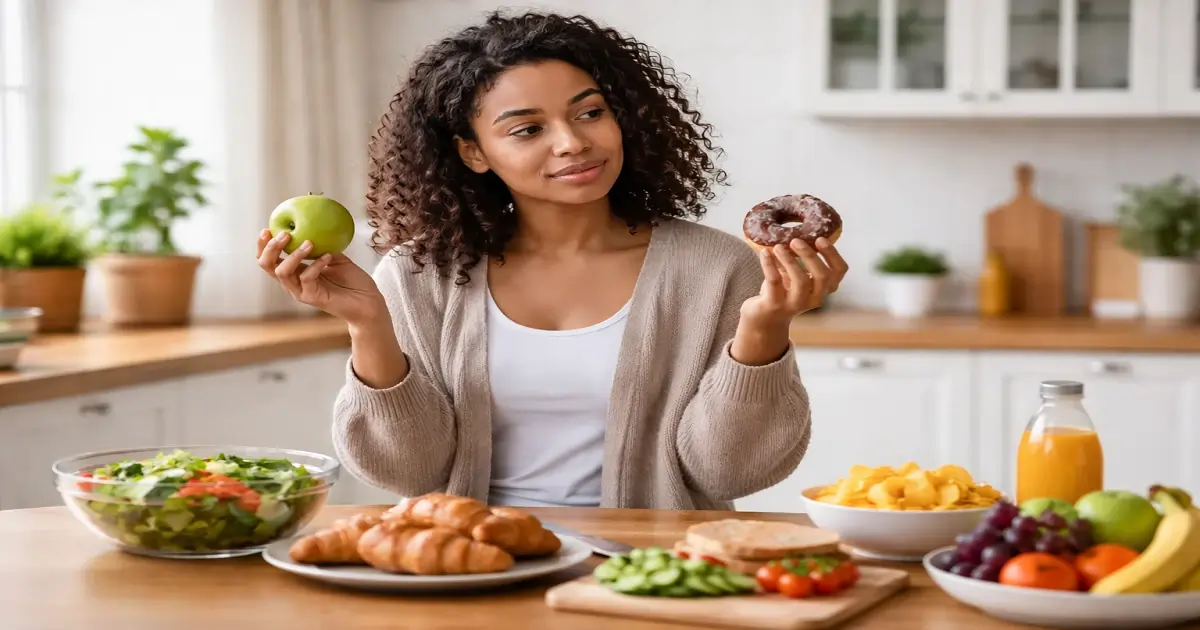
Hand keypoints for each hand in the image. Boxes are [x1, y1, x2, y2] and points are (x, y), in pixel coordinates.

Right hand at [256, 229, 387, 326]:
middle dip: (271, 248)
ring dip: (294, 254)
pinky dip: (316, 264)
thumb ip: (322, 245)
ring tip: (309, 242)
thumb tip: (313, 226)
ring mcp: (301, 291)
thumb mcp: (335, 257)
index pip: (270, 259)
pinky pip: (306, 278)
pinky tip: (328, 257)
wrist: (369, 302)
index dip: (263, 245)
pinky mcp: (312, 298)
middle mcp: (293, 282)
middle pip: (268, 266)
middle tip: (284, 234)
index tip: (267, 229)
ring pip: (283, 272)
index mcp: (296, 272)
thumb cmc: (353, 281)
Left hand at [732, 237, 848, 364]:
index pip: (839, 271)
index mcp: (823, 288)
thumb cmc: (783, 290)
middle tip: (796, 240)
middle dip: (810, 256)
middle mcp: (814, 298)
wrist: (764, 318)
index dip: (833, 254)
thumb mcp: (796, 274)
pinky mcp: (775, 305)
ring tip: (778, 246)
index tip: (820, 238)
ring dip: (790, 260)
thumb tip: (796, 229)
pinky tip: (764, 253)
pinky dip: (769, 264)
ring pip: (801, 281)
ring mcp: (795, 304)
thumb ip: (800, 258)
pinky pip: (775, 282)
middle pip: (823, 276)